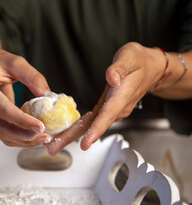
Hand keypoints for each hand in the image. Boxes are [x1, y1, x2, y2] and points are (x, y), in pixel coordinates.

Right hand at [0, 48, 52, 146]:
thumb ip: (32, 76)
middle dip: (23, 135)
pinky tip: (34, 137)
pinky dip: (18, 139)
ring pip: (1, 134)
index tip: (40, 125)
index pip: (2, 108)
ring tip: (43, 138)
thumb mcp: (16, 62)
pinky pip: (3, 133)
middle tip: (45, 136)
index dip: (21, 120)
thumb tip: (47, 95)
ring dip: (22, 140)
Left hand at [46, 42, 165, 154]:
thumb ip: (119, 68)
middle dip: (73, 138)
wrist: (151, 68)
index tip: (85, 143)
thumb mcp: (130, 57)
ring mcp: (112, 111)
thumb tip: (111, 78)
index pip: (107, 116)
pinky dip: (76, 129)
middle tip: (53, 148)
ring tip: (53, 144)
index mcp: (121, 96)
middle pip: (93, 127)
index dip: (95, 130)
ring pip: (90, 126)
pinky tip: (64, 133)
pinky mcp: (107, 110)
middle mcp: (117, 108)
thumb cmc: (139, 61)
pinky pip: (91, 122)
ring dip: (71, 135)